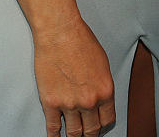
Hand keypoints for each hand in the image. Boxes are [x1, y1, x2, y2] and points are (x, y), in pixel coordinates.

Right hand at [33, 16, 115, 136]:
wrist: (60, 32)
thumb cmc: (80, 40)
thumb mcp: (102, 63)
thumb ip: (101, 85)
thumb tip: (99, 99)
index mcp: (105, 91)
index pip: (107, 120)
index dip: (103, 126)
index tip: (99, 127)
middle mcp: (89, 101)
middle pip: (92, 130)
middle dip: (90, 134)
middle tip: (87, 134)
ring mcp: (69, 104)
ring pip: (74, 133)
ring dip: (75, 136)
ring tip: (74, 136)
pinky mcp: (51, 103)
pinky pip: (53, 128)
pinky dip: (54, 136)